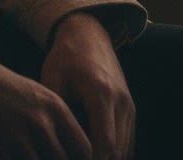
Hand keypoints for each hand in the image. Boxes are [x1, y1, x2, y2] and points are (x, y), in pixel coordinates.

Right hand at [0, 46, 91, 159]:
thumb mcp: (33, 97)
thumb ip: (53, 123)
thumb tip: (66, 151)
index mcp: (56, 107)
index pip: (86, 149)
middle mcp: (45, 120)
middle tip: (47, 156)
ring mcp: (25, 132)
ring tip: (30, 155)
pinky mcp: (6, 144)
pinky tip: (14, 157)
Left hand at [40, 12, 134, 159]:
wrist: (88, 34)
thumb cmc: (65, 57)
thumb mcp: (52, 79)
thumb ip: (57, 113)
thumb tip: (53, 142)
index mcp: (101, 93)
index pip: (104, 143)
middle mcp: (121, 102)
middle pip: (117, 152)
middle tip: (72, 159)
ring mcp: (129, 107)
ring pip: (124, 150)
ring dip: (106, 159)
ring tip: (79, 156)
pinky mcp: (130, 110)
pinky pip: (126, 142)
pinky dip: (113, 153)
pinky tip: (92, 152)